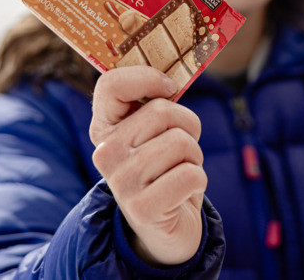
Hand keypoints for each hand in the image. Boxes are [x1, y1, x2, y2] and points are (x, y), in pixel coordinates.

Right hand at [89, 66, 206, 265]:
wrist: (165, 226)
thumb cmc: (165, 168)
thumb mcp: (154, 133)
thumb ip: (155, 104)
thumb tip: (171, 79)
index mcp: (104, 128)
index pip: (112, 85)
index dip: (148, 78)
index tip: (169, 89)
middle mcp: (105, 153)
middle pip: (162, 111)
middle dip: (188, 126)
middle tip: (182, 149)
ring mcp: (121, 182)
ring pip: (181, 143)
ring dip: (194, 156)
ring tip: (180, 171)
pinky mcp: (142, 208)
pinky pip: (191, 174)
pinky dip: (199, 180)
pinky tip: (184, 192)